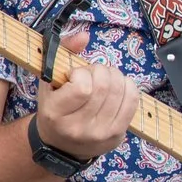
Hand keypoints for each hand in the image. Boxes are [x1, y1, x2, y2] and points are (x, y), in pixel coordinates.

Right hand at [34, 29, 138, 158]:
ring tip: (105, 79)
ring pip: (120, 92)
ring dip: (115, 76)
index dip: (82, 73)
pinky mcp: (117, 136)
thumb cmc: (55, 108)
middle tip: (93, 73)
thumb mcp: (49, 82)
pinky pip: (132, 102)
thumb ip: (63, 53)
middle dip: (101, 71)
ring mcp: (100, 134)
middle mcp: (78, 128)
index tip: (75, 74)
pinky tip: (118, 87)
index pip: (82, 87)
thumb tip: (83, 36)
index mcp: (55, 113)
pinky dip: (128, 87)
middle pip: (104, 87)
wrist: (61, 146)